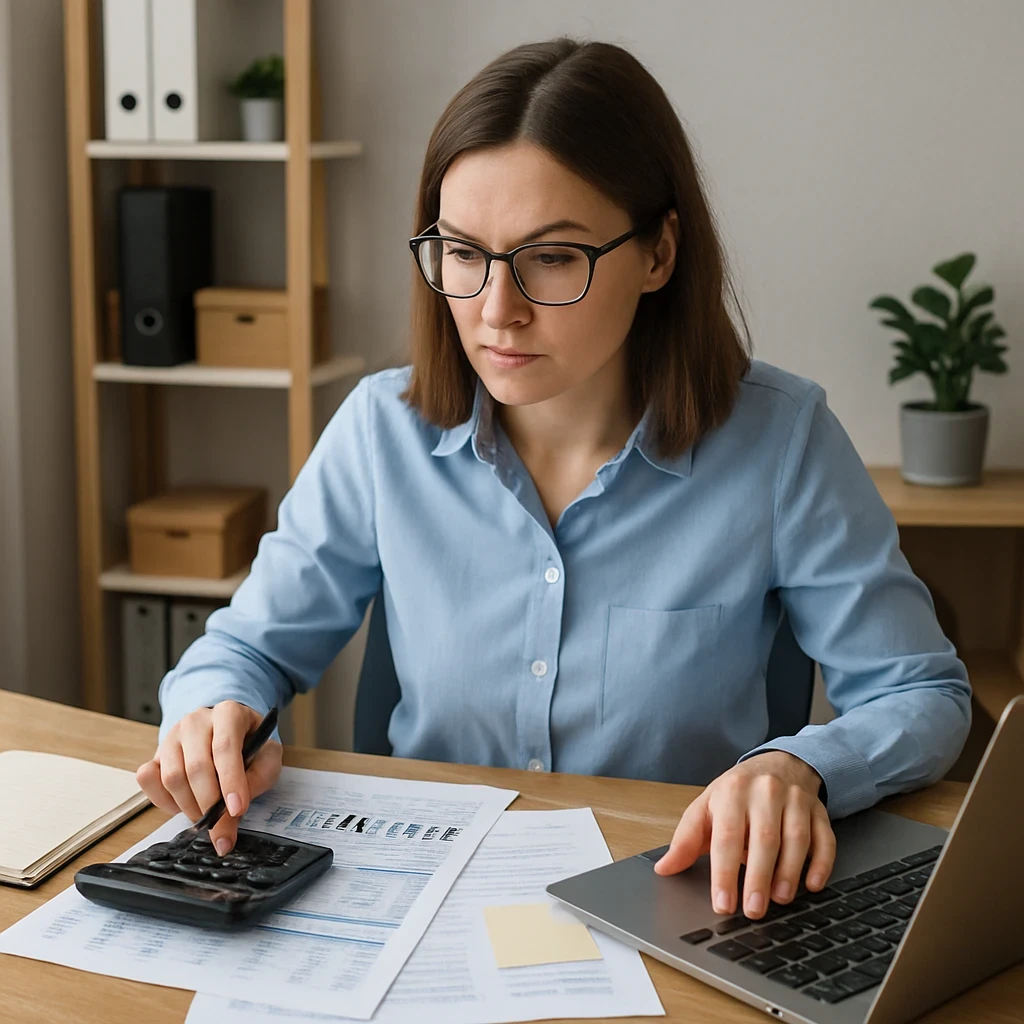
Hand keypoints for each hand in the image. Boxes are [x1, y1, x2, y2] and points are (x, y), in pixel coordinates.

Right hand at [136, 701, 282, 855]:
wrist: (227, 732)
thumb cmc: (249, 744)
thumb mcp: (267, 756)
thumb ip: (258, 780)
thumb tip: (234, 813)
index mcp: (228, 713)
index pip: (225, 747)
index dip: (231, 782)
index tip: (237, 810)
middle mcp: (196, 721)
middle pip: (196, 766)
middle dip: (210, 804)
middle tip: (222, 829)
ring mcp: (172, 736)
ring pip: (172, 777)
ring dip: (190, 806)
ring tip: (207, 816)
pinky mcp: (156, 753)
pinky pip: (148, 779)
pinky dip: (163, 801)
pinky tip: (183, 806)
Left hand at [653, 751, 834, 919]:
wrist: (777, 764)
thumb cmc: (736, 794)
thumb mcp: (706, 808)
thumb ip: (686, 839)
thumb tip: (664, 868)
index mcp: (732, 792)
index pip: (727, 836)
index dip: (724, 872)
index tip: (723, 904)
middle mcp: (765, 792)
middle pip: (764, 839)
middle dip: (758, 878)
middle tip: (753, 910)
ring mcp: (795, 799)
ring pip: (796, 838)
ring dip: (789, 872)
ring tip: (780, 900)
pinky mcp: (818, 810)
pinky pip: (825, 837)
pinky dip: (821, 863)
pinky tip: (813, 884)